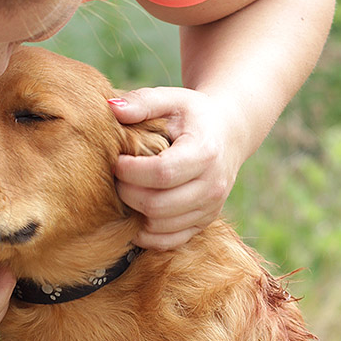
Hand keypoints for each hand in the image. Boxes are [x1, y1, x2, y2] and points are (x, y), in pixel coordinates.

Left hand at [109, 88, 242, 249]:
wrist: (229, 133)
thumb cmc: (194, 115)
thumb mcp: (172, 99)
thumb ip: (142, 102)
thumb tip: (111, 109)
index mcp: (205, 153)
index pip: (162, 173)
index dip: (131, 172)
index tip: (116, 161)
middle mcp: (213, 186)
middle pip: (157, 205)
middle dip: (127, 193)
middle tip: (115, 178)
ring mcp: (210, 208)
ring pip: (161, 226)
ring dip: (134, 214)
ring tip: (126, 191)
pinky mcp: (204, 223)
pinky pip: (170, 241)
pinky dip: (147, 235)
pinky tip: (135, 215)